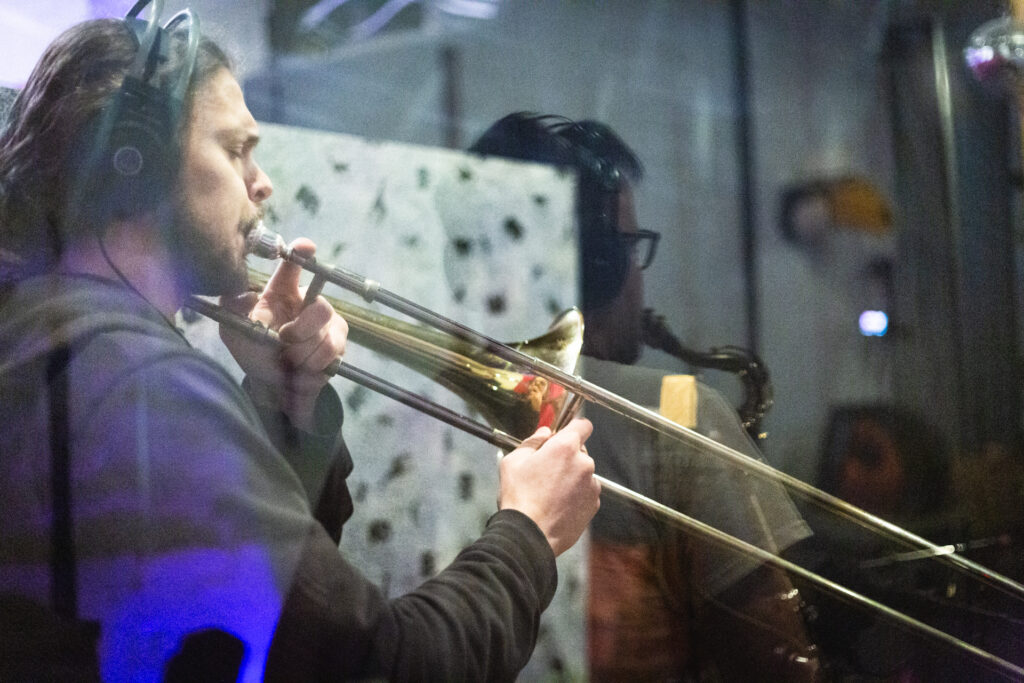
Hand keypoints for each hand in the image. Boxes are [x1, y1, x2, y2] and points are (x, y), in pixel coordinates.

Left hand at [219, 238, 347, 430]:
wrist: (273, 387)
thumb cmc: (254, 352)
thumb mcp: (235, 331)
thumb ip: (234, 310)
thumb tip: (244, 293)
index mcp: (281, 292)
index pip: (294, 266)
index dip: (301, 253)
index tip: (306, 246)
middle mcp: (308, 301)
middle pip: (319, 307)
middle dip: (301, 331)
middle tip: (283, 342)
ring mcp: (327, 322)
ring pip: (323, 336)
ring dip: (301, 355)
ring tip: (287, 361)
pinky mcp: (339, 343)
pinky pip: (330, 353)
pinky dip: (311, 367)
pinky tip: (300, 370)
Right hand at [498, 418, 600, 555]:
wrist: (529, 535)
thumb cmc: (519, 496)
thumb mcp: (513, 462)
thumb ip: (532, 442)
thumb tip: (545, 433)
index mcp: (565, 447)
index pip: (583, 425)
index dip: (574, 427)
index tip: (565, 435)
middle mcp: (584, 463)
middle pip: (581, 451)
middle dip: (567, 456)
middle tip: (546, 470)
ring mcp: (592, 485)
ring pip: (583, 473)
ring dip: (572, 476)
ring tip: (551, 493)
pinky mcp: (594, 504)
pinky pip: (586, 492)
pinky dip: (576, 495)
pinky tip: (558, 504)